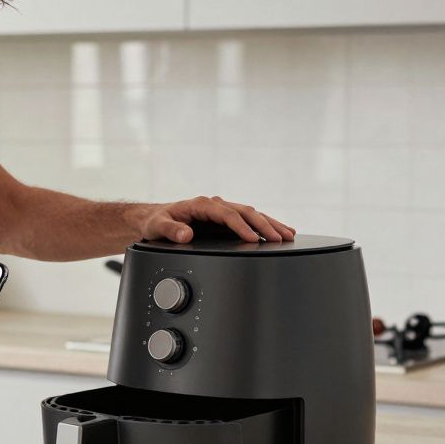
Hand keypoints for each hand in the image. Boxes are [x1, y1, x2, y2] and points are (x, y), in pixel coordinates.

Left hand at [138, 195, 294, 243]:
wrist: (155, 219)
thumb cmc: (156, 222)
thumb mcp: (158, 226)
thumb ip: (170, 230)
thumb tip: (185, 234)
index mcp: (201, 204)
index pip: (226, 214)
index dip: (241, 226)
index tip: (253, 238)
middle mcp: (215, 205)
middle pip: (245, 212)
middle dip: (264, 225)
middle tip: (280, 238)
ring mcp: (222, 211)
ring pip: (252, 214)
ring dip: (270, 224)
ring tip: (289, 235)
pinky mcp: (226, 220)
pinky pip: (249, 220)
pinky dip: (265, 226)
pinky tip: (280, 232)